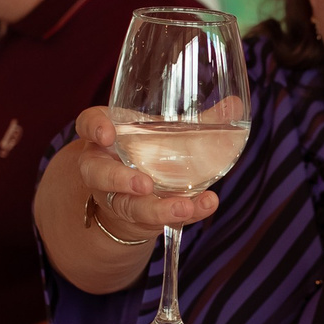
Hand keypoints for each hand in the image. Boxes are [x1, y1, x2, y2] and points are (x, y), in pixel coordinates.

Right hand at [59, 107, 218, 238]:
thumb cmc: (148, 151)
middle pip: (98, 174)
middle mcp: (103, 166)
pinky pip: (154, 220)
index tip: (107, 133)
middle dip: (118, 180)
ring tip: (183, 207)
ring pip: (126, 205)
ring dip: (155, 209)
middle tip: (144, 184)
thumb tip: (235, 104)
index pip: (88, 124)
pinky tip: (205, 205)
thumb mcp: (165, 134)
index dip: (94, 127)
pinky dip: (182, 214)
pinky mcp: (136, 217)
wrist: (136, 194)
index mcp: (105, 135)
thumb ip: (198, 122)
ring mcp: (116, 196)